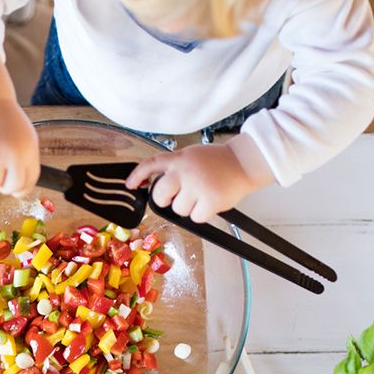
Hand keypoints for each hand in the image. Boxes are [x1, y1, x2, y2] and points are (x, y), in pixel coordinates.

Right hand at [0, 98, 40, 194]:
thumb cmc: (3, 119)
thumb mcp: (24, 137)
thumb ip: (23, 160)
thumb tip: (19, 187)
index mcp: (29, 150)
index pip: (29, 182)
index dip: (20, 189)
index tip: (13, 190)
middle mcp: (14, 153)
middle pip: (11, 187)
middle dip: (2, 185)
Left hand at [125, 143, 272, 222]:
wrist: (244, 163)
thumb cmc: (218, 162)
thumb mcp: (191, 156)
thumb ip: (174, 167)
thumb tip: (154, 185)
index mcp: (179, 159)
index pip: (151, 164)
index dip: (137, 175)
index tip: (130, 185)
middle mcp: (185, 172)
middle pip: (159, 196)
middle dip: (166, 200)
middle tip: (180, 196)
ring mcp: (197, 187)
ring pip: (178, 210)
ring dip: (188, 207)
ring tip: (202, 195)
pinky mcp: (210, 201)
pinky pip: (195, 218)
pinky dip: (201, 214)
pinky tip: (210, 202)